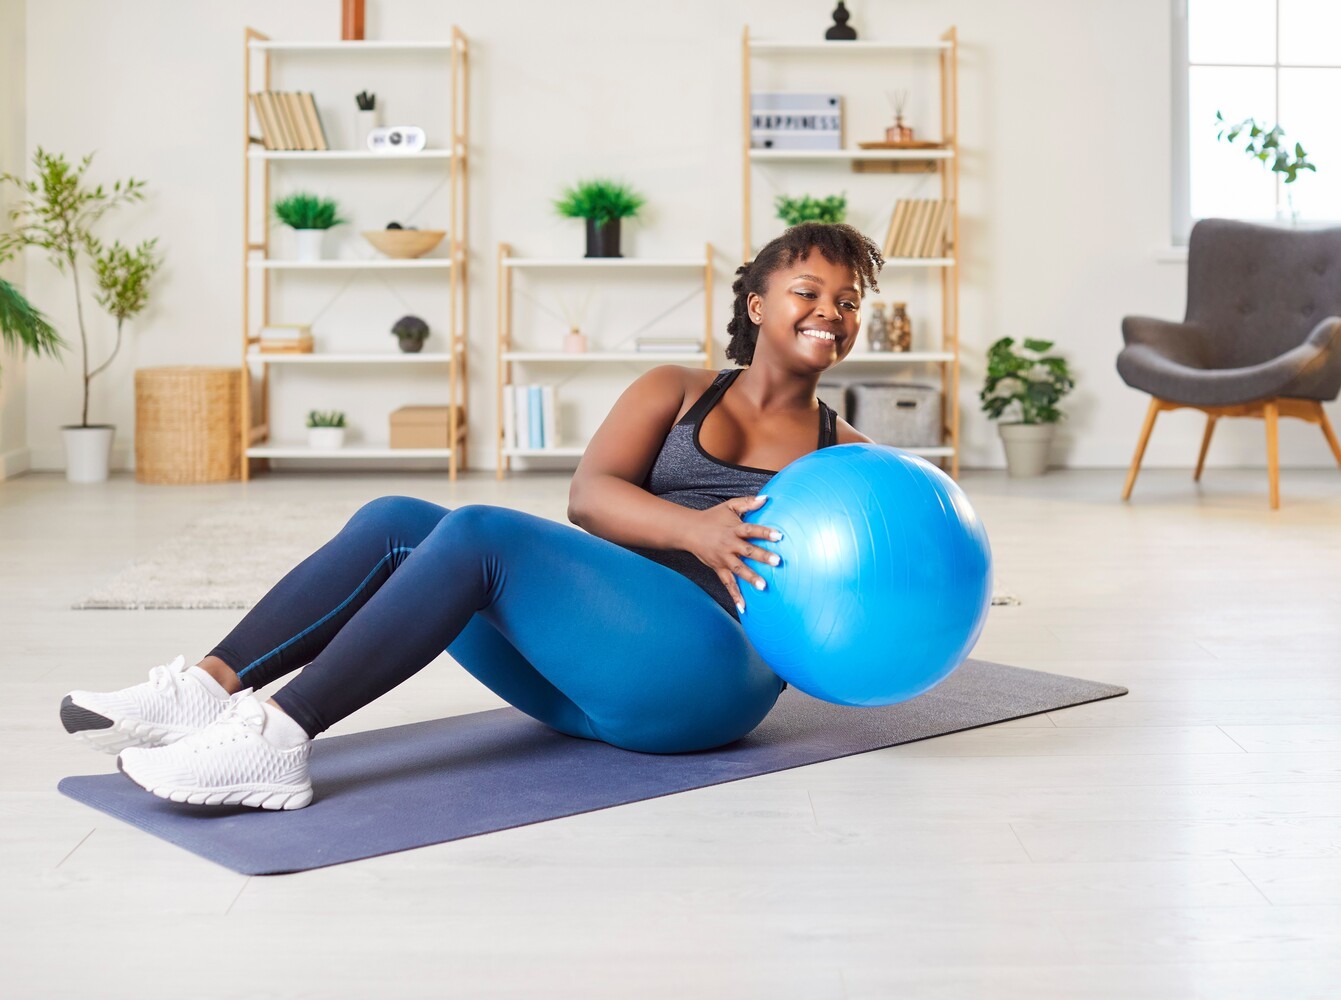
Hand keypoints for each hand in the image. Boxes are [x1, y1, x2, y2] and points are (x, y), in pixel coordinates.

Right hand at [682, 494, 783, 614]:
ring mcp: (723, 559)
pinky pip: (728, 584)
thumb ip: (748, 503)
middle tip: (777, 561)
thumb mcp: (729, 506)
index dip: (764, 532)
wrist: (689, 531)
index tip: (779, 536)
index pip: (751, 530)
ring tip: (764, 586)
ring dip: (751, 578)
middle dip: (762, 556)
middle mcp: (729, 545)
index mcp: (733, 529)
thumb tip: (766, 498)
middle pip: (747, 551)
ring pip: (738, 569)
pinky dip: (735, 596)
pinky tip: (744, 607)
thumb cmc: (713, 517)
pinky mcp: (718, 569)